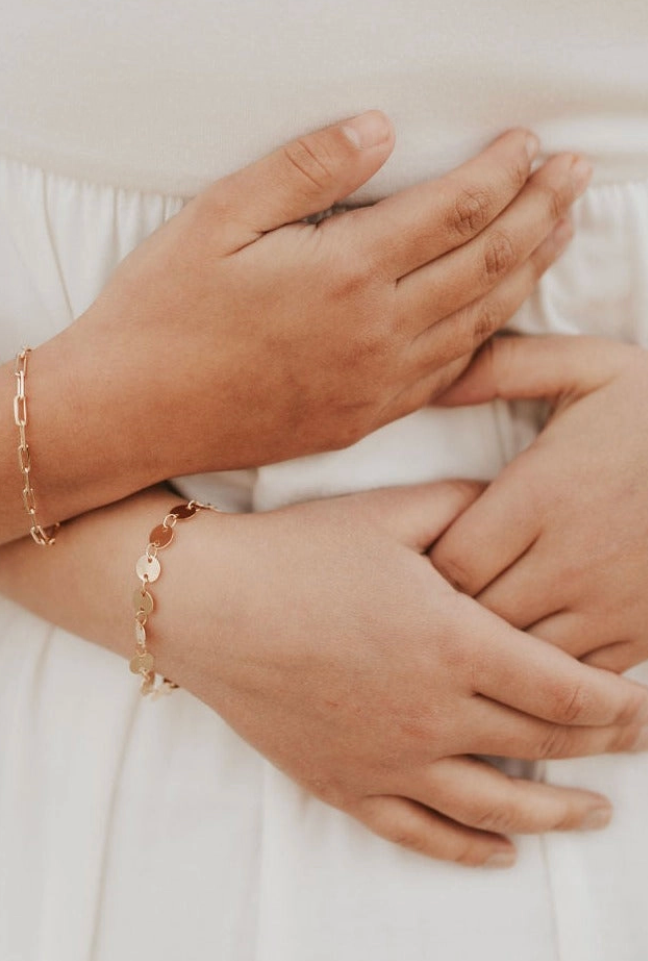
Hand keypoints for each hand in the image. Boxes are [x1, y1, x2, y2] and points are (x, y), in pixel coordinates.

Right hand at [54, 113, 590, 475]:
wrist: (126, 412)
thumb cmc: (158, 311)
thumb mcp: (216, 217)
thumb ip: (303, 168)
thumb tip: (379, 129)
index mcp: (343, 272)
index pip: (455, 207)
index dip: (502, 169)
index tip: (528, 141)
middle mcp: (375, 333)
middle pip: (486, 262)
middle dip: (540, 211)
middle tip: (575, 176)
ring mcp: (372, 385)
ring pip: (479, 321)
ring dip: (527, 270)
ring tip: (556, 233)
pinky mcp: (358, 418)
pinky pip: (447, 376)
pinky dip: (488, 337)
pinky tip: (498, 316)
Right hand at [156, 482, 647, 866]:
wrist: (203, 603)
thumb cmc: (293, 555)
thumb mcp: (385, 514)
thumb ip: (464, 509)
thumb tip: (514, 503)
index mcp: (454, 643)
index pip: (568, 689)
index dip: (618, 700)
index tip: (641, 699)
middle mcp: (433, 714)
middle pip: (545, 745)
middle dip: (605, 746)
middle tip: (634, 741)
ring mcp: (389, 760)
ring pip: (499, 806)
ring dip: (559, 813)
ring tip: (594, 815)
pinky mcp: (345, 784)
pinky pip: (423, 835)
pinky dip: (471, 850)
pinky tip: (501, 852)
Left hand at [430, 336, 647, 673]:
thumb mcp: (588, 368)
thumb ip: (504, 369)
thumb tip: (433, 383)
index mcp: (544, 495)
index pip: (451, 560)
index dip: (424, 565)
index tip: (418, 553)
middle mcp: (573, 559)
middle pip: (477, 614)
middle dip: (446, 608)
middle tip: (430, 592)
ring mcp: (613, 605)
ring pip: (521, 653)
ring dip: (491, 642)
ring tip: (473, 618)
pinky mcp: (645, 634)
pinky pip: (575, 677)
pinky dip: (544, 668)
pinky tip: (530, 639)